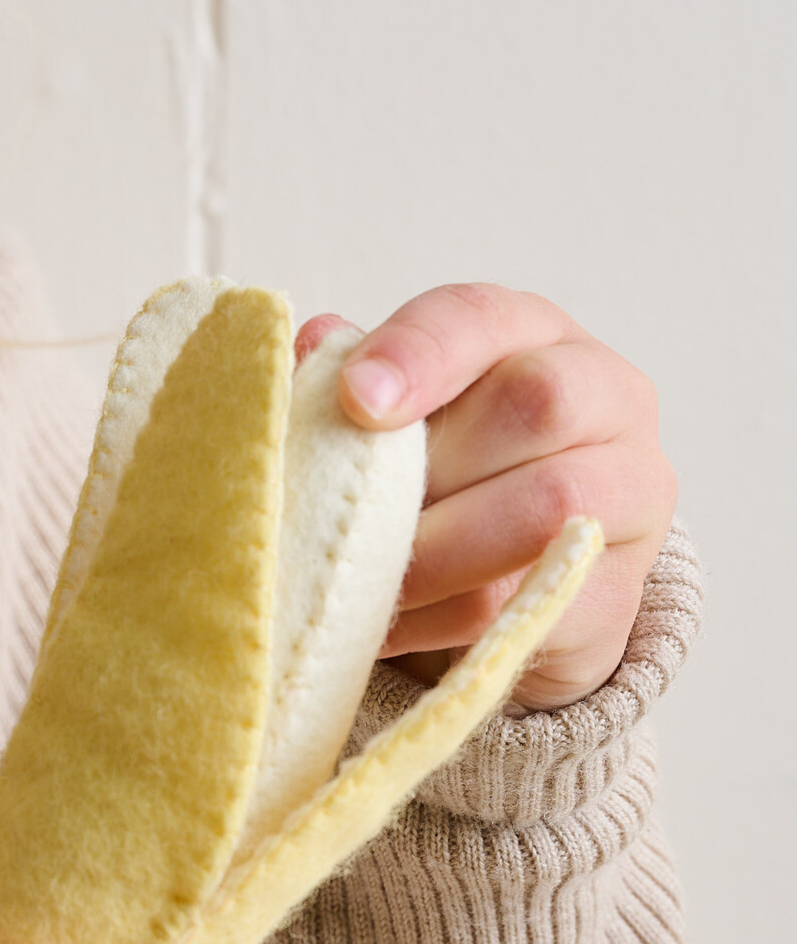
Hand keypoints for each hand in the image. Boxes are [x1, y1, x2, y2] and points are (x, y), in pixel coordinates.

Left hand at [295, 285, 676, 711]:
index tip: (355, 400)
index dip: (417, 352)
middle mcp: (605, 399)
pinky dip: (437, 620)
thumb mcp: (402, 419)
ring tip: (355, 580)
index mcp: (532, 335)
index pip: (480, 317)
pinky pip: (527, 603)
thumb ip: (354, 381)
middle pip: (533, 403)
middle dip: (427, 468)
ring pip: (541, 510)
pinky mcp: (617, 590)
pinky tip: (384, 626)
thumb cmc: (445, 476)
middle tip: (350, 518)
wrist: (522, 581)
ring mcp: (630, 493)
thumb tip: (313, 345)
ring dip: (429, 555)